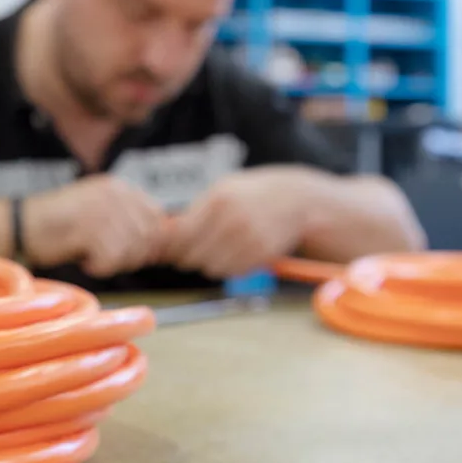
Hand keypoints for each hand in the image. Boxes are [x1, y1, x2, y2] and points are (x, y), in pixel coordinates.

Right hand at [22, 175, 168, 277]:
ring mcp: (104, 211)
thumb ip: (128, 221)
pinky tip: (81, 258)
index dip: (147, 241)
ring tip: (89, 254)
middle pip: (147, 237)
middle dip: (130, 255)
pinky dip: (97, 267)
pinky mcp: (91, 229)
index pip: (156, 217)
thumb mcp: (98, 212)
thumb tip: (158, 245)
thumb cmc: (58, 225)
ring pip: (131, 251)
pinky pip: (111, 261)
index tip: (126, 252)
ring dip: (112, 261)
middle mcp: (115, 194)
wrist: (20, 226)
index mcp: (119, 187)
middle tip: (104, 256)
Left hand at [162, 167, 324, 278]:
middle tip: (194, 253)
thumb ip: (195, 211)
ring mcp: (249, 238)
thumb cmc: (251, 194)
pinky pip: (233, 272)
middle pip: (194, 255)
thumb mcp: (222, 190)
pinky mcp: (262, 253)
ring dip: (209, 264)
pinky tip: (236, 254)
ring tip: (219, 251)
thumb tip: (166, 237)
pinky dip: (229, 268)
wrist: (295, 198)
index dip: (174, 247)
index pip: (182, 235)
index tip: (174, 250)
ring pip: (211, 268)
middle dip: (189, 258)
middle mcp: (233, 219)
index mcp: (218, 199)